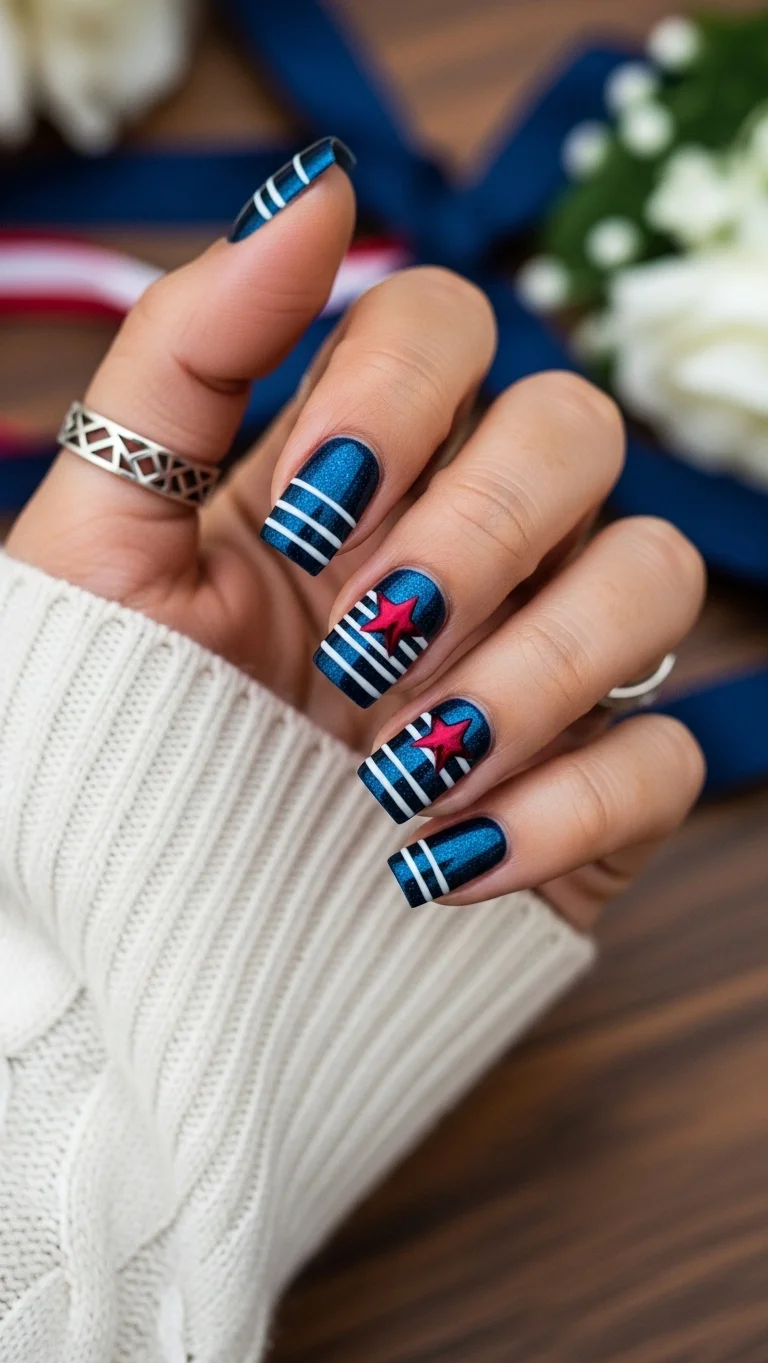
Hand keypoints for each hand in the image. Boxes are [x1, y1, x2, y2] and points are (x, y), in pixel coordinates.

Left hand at [7, 142, 704, 926]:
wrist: (137, 955)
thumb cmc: (106, 743)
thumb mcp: (100, 543)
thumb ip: (187, 355)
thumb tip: (317, 187)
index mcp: (345, 472)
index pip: (448, 324)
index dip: (397, 397)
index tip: (303, 521)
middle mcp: (460, 547)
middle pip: (575, 431)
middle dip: (472, 536)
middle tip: (358, 647)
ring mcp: (536, 666)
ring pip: (655, 576)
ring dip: (528, 675)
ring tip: (395, 771)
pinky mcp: (588, 794)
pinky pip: (665, 753)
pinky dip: (564, 809)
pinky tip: (438, 864)